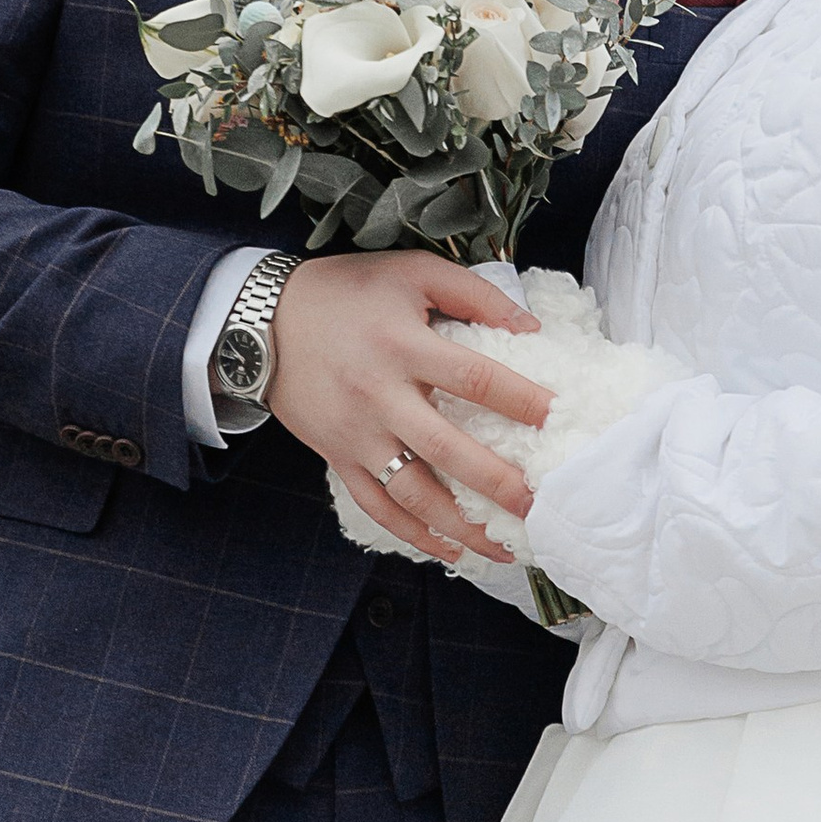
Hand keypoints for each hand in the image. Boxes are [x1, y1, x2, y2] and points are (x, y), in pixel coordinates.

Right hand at [267, 254, 548, 562]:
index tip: (557, 417)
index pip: (474, 378)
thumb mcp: (411, 271)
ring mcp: (357, 436)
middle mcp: (381, 397)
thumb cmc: (346, 291)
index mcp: (403, 345)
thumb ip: (473, 294)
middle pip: (448, 450)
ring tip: (505, 545)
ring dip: (462, 525)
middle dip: (498, 482)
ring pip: (414, 494)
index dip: (520, 399)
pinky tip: (451, 549)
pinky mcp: (338, 459)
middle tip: (541, 504)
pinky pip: (378, 507)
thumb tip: (529, 325)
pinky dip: (415, 534)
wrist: (263, 321)